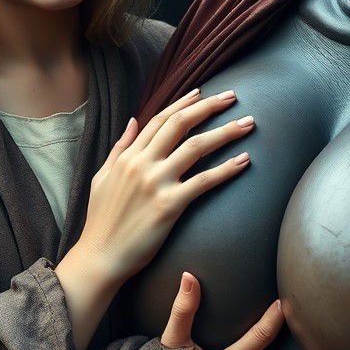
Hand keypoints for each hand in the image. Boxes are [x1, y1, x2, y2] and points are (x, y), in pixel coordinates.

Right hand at [74, 89, 253, 283]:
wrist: (100, 256)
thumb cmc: (101, 221)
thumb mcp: (102, 177)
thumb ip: (119, 148)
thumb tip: (133, 121)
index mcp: (128, 156)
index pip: (160, 119)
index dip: (183, 103)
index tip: (203, 92)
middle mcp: (143, 163)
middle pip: (181, 124)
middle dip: (210, 106)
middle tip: (233, 97)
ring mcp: (157, 182)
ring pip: (197, 147)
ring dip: (226, 132)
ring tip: (248, 124)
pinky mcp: (170, 205)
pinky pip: (204, 181)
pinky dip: (227, 168)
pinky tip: (245, 160)